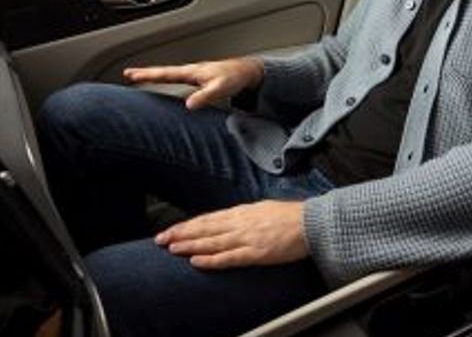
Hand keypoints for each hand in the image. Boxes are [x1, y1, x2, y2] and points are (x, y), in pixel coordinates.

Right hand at [123, 57, 263, 109]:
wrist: (247, 72)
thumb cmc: (235, 78)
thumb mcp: (220, 88)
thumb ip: (205, 96)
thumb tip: (188, 105)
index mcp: (192, 72)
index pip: (165, 73)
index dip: (148, 75)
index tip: (132, 75)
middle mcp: (191, 71)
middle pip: (163, 71)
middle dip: (145, 73)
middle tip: (128, 74)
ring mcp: (194, 74)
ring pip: (168, 73)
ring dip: (153, 75)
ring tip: (139, 77)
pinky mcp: (198, 78)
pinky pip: (176, 78)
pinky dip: (165, 78)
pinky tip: (163, 82)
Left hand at [155, 200, 307, 268]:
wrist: (311, 222)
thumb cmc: (291, 217)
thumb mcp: (262, 209)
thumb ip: (244, 215)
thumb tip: (228, 219)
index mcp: (242, 212)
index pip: (208, 218)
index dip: (188, 225)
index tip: (171, 230)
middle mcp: (240, 223)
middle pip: (204, 228)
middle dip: (181, 234)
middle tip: (160, 239)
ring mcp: (247, 237)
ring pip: (212, 242)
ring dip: (190, 246)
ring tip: (171, 249)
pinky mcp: (256, 252)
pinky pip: (229, 257)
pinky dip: (211, 260)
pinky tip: (196, 261)